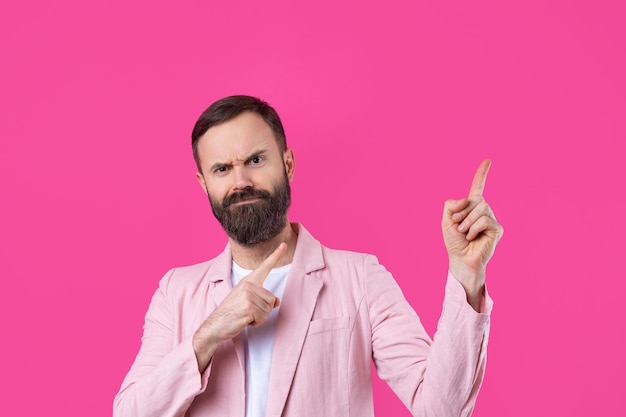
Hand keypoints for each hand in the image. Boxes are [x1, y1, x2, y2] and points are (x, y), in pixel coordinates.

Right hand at [192, 243, 286, 370]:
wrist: (215, 325)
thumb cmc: (232, 312)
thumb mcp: (247, 301)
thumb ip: (262, 298)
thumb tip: (277, 301)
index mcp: (248, 281)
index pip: (264, 267)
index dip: (275, 255)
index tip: (284, 244)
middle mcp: (249, 285)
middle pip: (272, 299)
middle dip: (263, 310)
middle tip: (246, 311)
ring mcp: (248, 295)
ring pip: (268, 310)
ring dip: (259, 317)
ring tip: (244, 315)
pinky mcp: (248, 306)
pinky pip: (263, 318)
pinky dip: (255, 323)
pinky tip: (244, 320)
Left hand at [442, 160, 502, 306]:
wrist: (460, 259)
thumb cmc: (454, 242)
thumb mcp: (446, 220)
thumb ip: (451, 204)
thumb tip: (468, 199)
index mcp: (471, 206)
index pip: (477, 187)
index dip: (482, 174)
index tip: (488, 160)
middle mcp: (484, 210)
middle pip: (475, 199)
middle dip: (462, 213)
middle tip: (459, 226)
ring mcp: (492, 219)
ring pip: (480, 208)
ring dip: (467, 222)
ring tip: (465, 233)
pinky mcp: (498, 229)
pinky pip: (485, 219)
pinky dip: (474, 228)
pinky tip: (473, 238)